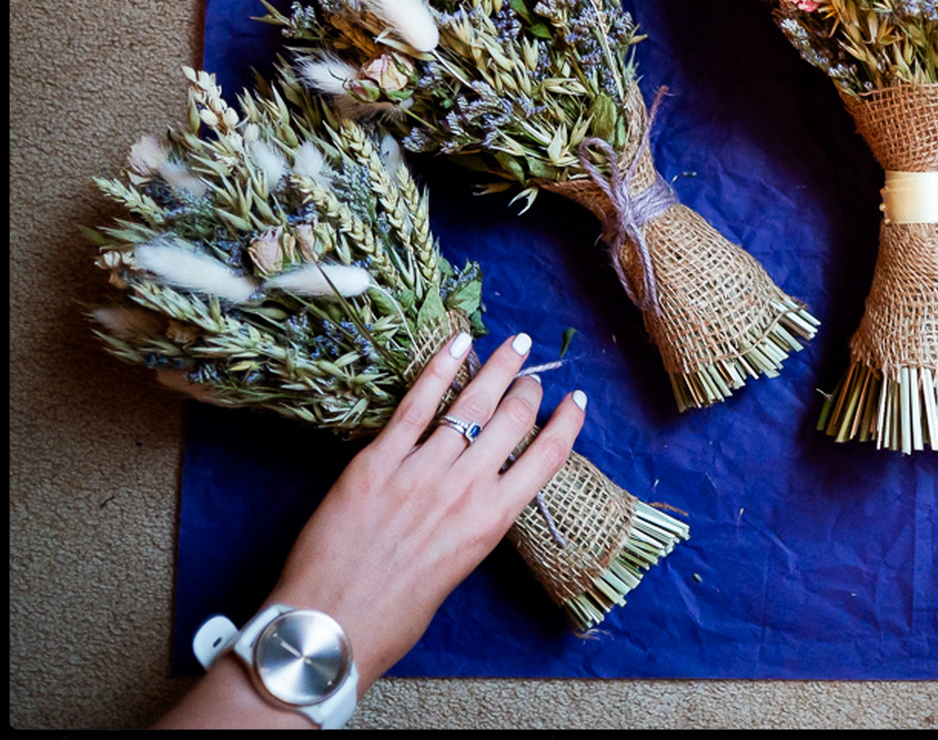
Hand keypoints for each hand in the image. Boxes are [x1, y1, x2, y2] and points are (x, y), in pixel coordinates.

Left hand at [156, 330, 585, 727]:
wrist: (329, 628)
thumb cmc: (394, 616)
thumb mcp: (456, 571)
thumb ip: (471, 525)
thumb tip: (476, 493)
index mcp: (490, 522)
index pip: (546, 457)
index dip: (567, 422)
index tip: (576, 399)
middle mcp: (464, 488)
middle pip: (512, 420)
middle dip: (528, 388)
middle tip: (532, 370)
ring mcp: (420, 470)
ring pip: (471, 404)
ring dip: (497, 369)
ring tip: (512, 346)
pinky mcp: (377, 461)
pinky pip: (416, 404)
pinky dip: (441, 368)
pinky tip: (459, 342)